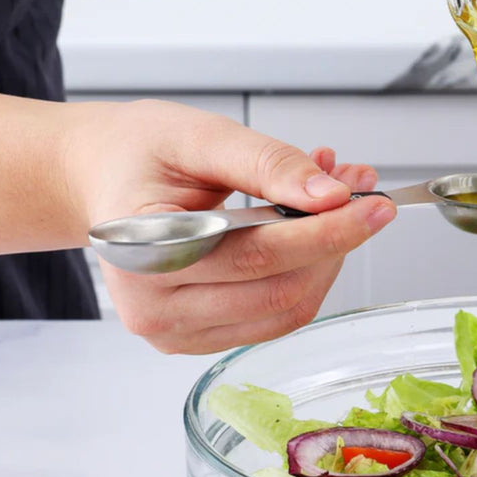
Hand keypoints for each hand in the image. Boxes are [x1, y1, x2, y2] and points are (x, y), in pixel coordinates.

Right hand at [64, 99, 394, 353]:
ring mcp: (175, 331)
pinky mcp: (198, 339)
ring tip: (334, 205)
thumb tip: (331, 195)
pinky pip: (274, 319)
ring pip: (285, 311)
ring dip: (327, 261)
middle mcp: (153, 306)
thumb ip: (268, 164)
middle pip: (279, 290)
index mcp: (143, 250)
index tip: (374, 205)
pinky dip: (306, 276)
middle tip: (360, 194)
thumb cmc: (139, 153)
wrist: (102, 178)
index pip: (257, 255)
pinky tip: (309, 233)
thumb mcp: (201, 137)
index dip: (327, 232)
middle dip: (335, 242)